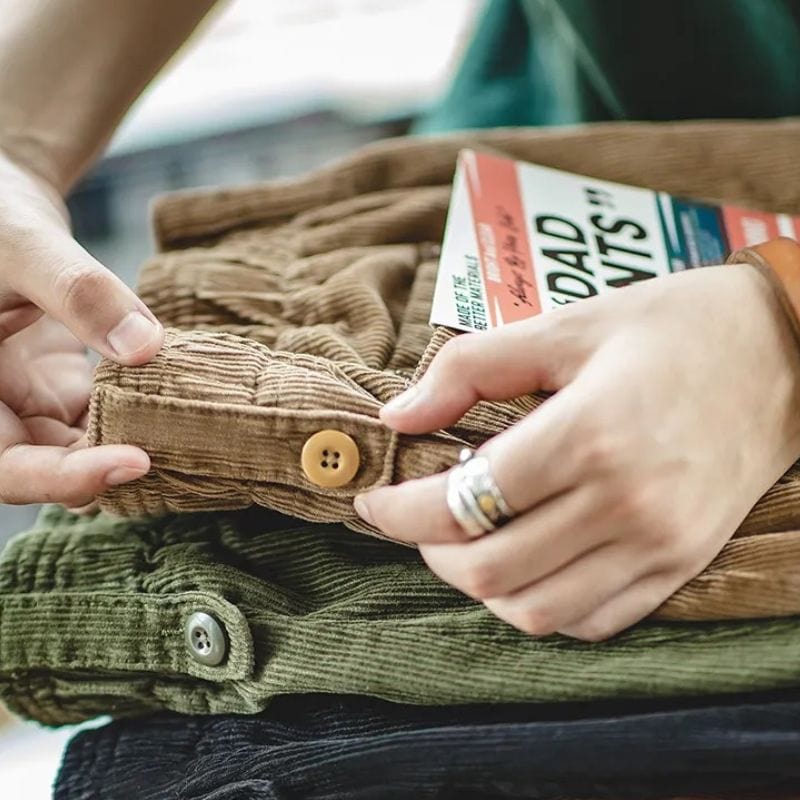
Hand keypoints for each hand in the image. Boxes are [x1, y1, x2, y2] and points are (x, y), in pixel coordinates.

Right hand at [0, 149, 162, 504]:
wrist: (4, 210)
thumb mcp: (24, 246)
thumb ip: (79, 293)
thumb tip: (146, 347)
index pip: (8, 469)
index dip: (68, 478)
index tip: (137, 462)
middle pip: (51, 470)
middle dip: (113, 469)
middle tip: (181, 455)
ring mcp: (32, 404)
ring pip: (83, 451)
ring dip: (134, 446)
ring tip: (195, 438)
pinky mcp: (66, 391)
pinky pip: (104, 420)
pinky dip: (141, 417)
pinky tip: (186, 405)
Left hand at [354, 265, 799, 639]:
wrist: (785, 350)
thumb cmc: (672, 327)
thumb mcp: (564, 326)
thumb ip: (469, 369)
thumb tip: (399, 416)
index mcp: (590, 433)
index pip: (463, 502)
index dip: (400, 509)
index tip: (375, 499)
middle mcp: (626, 503)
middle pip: (488, 568)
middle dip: (428, 550)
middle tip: (416, 515)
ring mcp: (659, 545)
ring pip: (535, 610)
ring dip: (479, 583)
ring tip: (466, 539)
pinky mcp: (681, 565)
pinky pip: (592, 621)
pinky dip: (539, 603)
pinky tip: (526, 559)